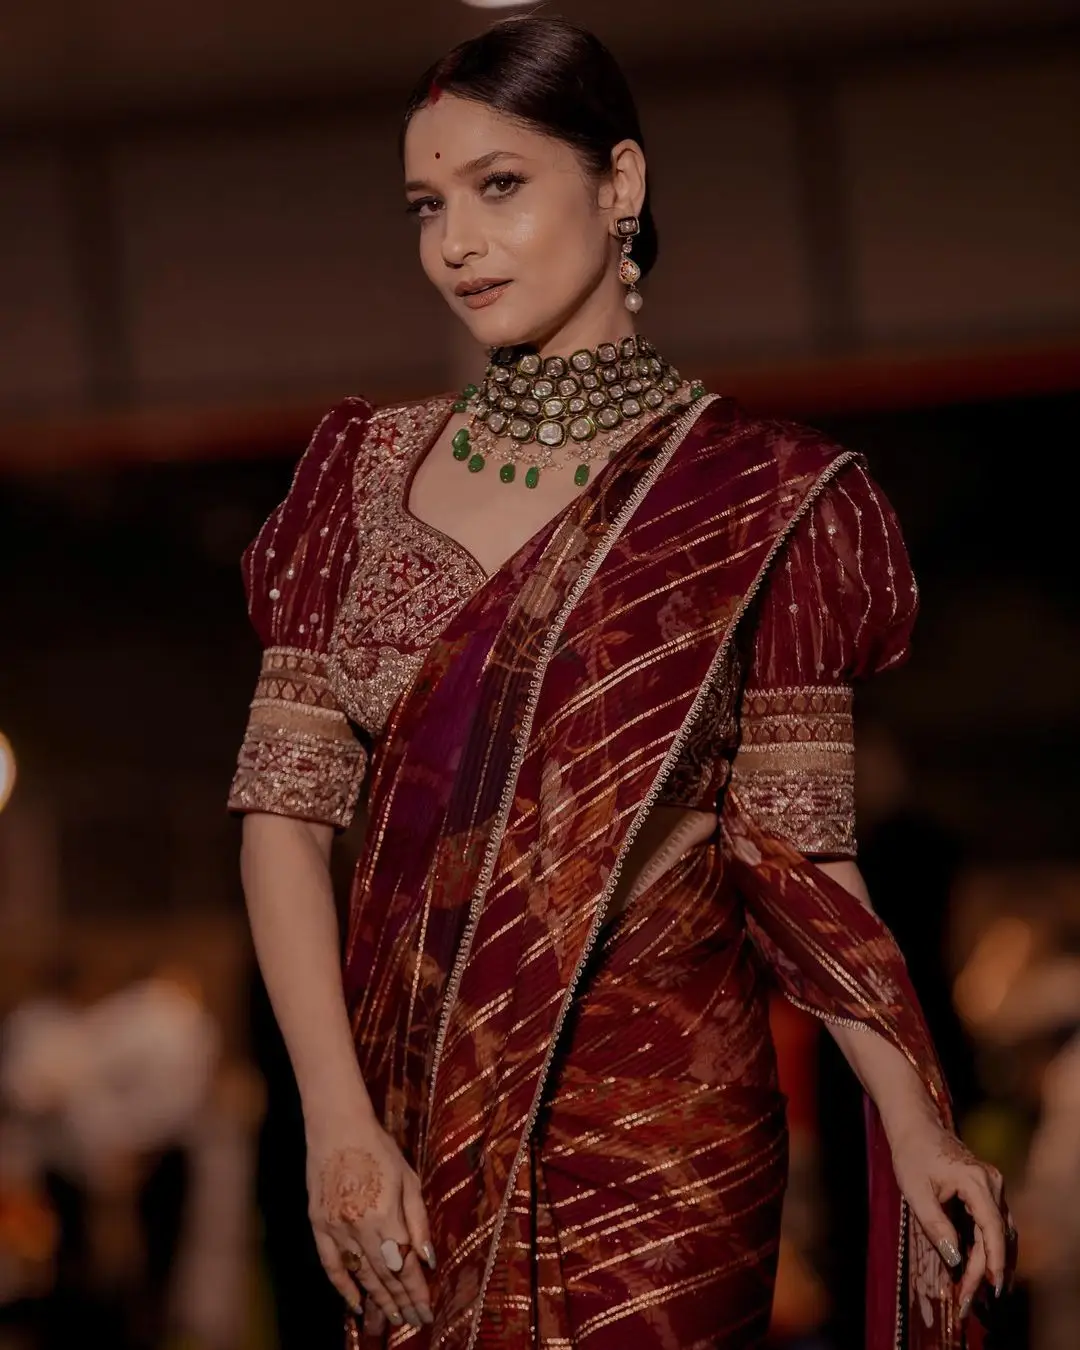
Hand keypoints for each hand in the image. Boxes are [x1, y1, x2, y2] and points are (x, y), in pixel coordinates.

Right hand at [306, 1116, 436, 1331]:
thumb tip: (427, 1258)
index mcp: (386, 1215)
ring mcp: (336, 1228)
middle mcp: (360, 1228)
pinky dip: (343, 1287)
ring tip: (392, 1320)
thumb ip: (417, 1220)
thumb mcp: (408, 1178)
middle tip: (413, 1322)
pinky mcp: (318, 1225)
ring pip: (360, 1274)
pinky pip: (331, 1265)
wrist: (337, 1126)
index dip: (417, 1291)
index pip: (405, 1265)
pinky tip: (356, 1304)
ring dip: (378, 1299)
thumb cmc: (378, 1147)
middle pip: (384, 1275)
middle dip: (401, 1301)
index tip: (426, 1311)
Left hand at [889, 1121, 1016, 1318]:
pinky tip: (978, 1274)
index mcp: (976, 1181)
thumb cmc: (911, 1156)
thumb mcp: (915, 1192)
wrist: (916, 1128)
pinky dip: (988, 1252)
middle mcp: (993, 1184)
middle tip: (966, 1303)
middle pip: (996, 1237)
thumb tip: (955, 1261)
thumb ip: (936, 1226)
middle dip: (984, 1273)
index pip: (992, 1229)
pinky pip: (995, 1228)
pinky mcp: (989, 1193)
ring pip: (1000, 1235)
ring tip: (974, 1296)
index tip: (990, 1291)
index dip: (993, 1263)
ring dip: (989, 1266)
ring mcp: (994, 1188)